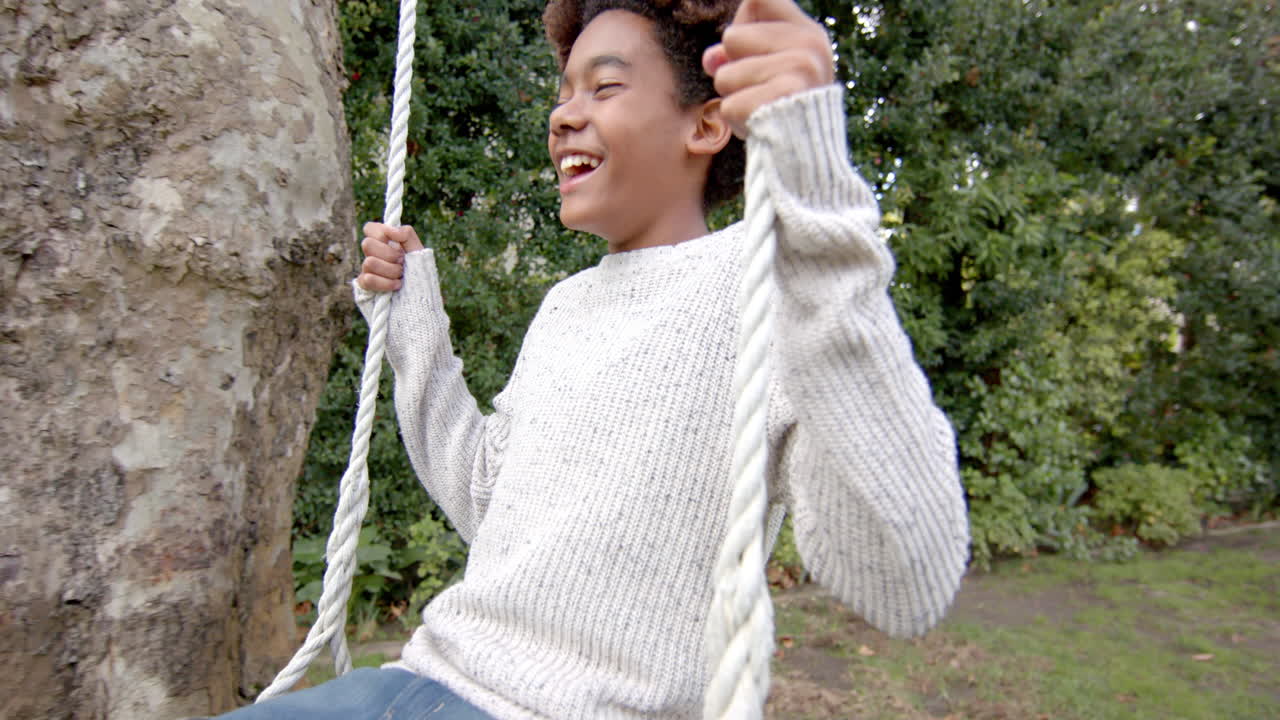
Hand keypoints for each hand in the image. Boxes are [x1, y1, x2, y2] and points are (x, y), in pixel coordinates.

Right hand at [357, 222, 423, 291]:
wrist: (421, 297)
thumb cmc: (419, 272)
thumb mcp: (417, 250)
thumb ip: (407, 234)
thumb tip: (392, 230)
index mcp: (383, 243)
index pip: (370, 228)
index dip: (382, 233)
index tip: (398, 244)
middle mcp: (372, 255)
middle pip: (367, 244)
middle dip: (390, 255)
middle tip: (402, 262)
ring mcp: (367, 271)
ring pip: (369, 262)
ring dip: (391, 270)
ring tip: (401, 276)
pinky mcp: (365, 287)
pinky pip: (368, 280)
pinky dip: (386, 283)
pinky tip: (396, 286)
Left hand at [702, 0, 834, 138]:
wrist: (808, 162)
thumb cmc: (783, 113)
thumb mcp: (766, 74)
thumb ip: (737, 55)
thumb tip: (711, 59)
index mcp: (809, 33)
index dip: (740, 25)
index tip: (742, 50)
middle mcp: (809, 45)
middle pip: (731, 37)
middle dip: (732, 69)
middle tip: (760, 92)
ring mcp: (799, 71)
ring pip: (725, 74)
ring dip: (733, 97)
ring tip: (761, 110)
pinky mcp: (782, 100)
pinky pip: (728, 106)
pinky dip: (736, 121)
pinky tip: (760, 127)